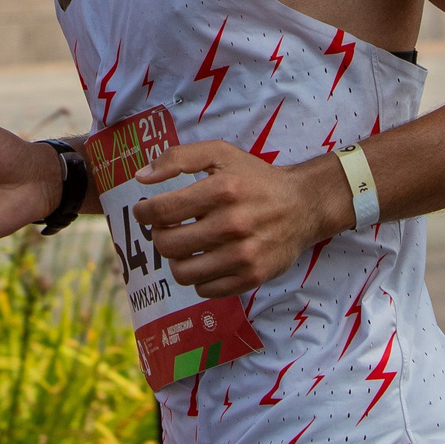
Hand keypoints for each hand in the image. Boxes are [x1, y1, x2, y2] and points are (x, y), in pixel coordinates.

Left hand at [129, 142, 350, 300]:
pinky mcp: (252, 277)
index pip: (162, 211)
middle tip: (166, 228)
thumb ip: (178, 158)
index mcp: (222, 190)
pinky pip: (205, 289)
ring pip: (182, 272)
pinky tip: (206, 259)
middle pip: (167, 244)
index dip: (143, 213)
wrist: (304, 205)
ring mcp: (243, 255)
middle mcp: (233, 224)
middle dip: (158, 236)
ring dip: (176, 259)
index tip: (143, 212)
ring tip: (185, 245)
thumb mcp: (220, 154)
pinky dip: (198, 277)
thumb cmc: (256, 178)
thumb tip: (141, 177)